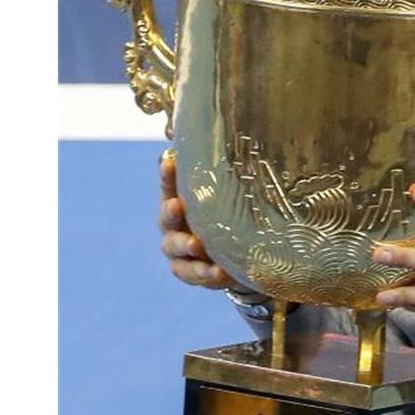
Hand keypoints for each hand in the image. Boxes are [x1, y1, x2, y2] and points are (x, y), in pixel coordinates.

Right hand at [158, 149, 248, 290]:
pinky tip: (220, 272)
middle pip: (166, 218)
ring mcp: (179, 251)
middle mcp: (174, 225)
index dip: (167, 173)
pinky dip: (206, 274)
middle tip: (177, 206)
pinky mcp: (190, 272)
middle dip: (170, 212)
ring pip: (175, 249)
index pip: (170, 184)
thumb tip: (247, 140)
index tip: (169, 161)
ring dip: (186, 247)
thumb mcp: (232, 198)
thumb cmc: (231, 218)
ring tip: (197, 246)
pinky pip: (194, 274)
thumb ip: (231, 179)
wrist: (236, 256)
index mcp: (181, 201)